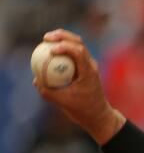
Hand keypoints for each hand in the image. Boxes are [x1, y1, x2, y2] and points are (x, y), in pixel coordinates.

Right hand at [33, 29, 124, 144]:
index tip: (51, 50)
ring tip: (46, 40)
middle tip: (46, 38)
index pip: (79, 52)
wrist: (98, 116)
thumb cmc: (83, 110)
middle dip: (62, 36)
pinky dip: (62, 50)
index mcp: (89, 72)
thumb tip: (35, 80)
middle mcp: (91, 65)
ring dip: (62, 39)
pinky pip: (73, 55)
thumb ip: (48, 92)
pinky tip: (49, 52)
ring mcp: (89, 66)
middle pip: (78, 42)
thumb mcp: (64, 103)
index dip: (64, 46)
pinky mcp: (85, 69)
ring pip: (77, 46)